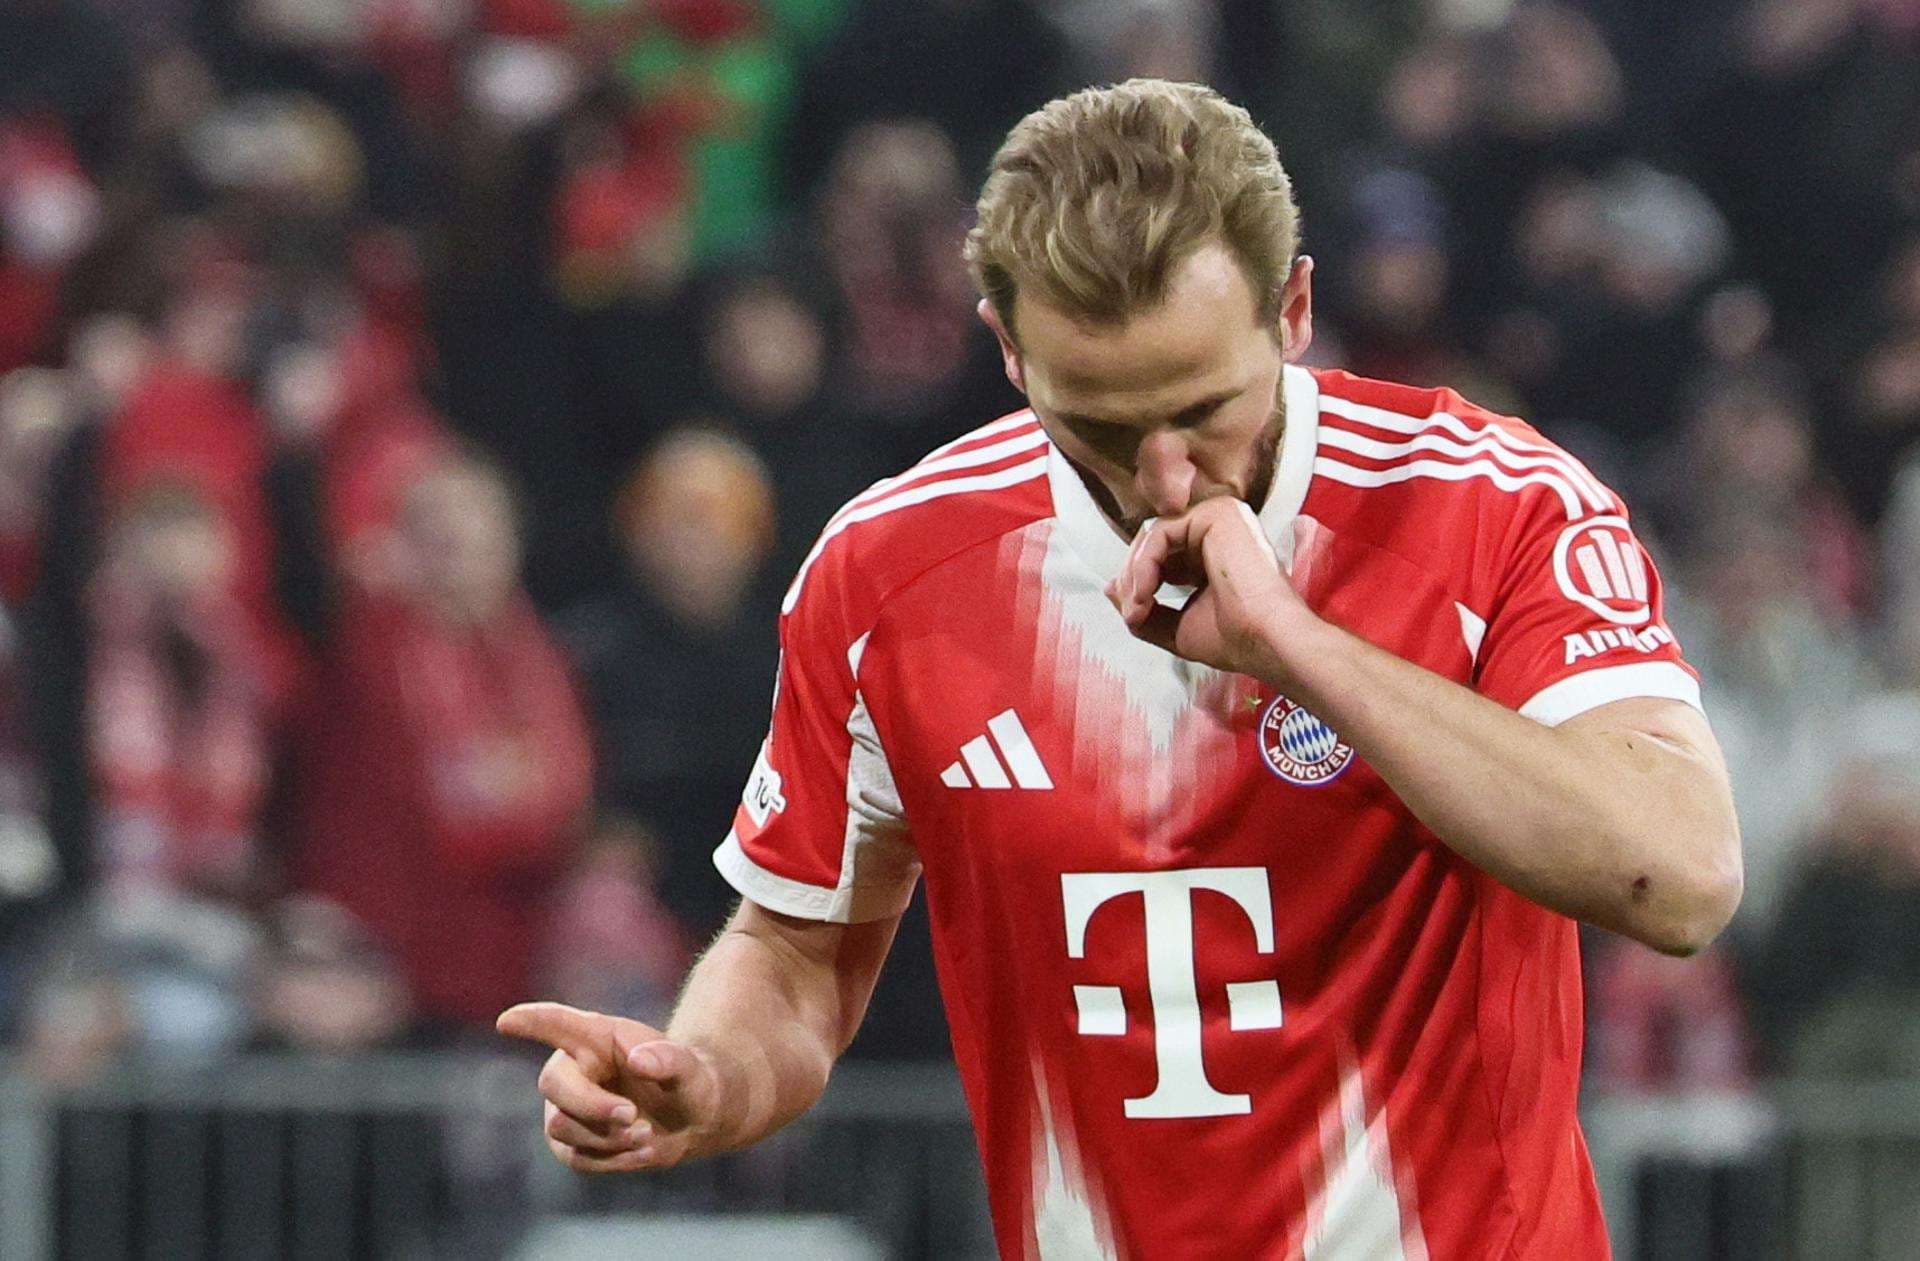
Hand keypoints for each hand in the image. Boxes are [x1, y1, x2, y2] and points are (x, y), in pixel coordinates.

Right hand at [497, 1001, 721, 1172]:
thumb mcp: (689, 1067)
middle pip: (553, 1085)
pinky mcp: (569, 1142)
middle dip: (592, 1106)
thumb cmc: (686, 1080)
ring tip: (647, 1134)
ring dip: (608, 1137)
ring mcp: (565, 1107)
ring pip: (561, 1126)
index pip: (558, 1024)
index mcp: (598, 1037)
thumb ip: (669, 1059)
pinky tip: (640, 1150)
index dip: (532, 1022)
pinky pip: (577, 1157)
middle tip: (634, 1116)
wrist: (691, 1118)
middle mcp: (573, 1068)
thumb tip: (638, 1060)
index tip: (507, 1021)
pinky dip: (613, 1159)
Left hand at [1104, 496, 1304, 677]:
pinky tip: (1145, 594)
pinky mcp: (1216, 513)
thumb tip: (1109, 588)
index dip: (1138, 585)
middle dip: (1131, 580)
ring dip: (1134, 576)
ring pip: (1153, 537)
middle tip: (1132, 613)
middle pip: (1152, 544)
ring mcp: (1218, 517)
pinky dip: (1143, 565)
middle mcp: (1216, 530)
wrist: (1268, 640)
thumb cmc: (1233, 639)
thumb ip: (1143, 608)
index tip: (1134, 617)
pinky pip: (1160, 533)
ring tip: (1138, 609)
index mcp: (1210, 554)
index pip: (1160, 556)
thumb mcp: (1175, 627)